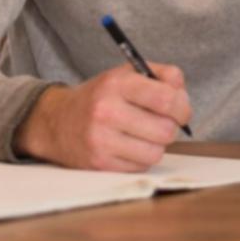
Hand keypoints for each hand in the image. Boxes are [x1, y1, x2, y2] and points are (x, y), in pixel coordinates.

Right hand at [13, 63, 190, 170]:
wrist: (56, 121)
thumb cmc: (100, 96)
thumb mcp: (126, 74)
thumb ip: (161, 75)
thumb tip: (183, 92)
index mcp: (117, 84)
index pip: (166, 99)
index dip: (183, 106)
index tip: (181, 109)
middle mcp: (107, 111)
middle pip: (165, 130)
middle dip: (171, 127)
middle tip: (162, 122)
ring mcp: (101, 140)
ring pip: (156, 152)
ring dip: (157, 144)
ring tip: (145, 134)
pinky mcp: (99, 164)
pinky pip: (141, 167)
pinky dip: (142, 158)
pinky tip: (130, 146)